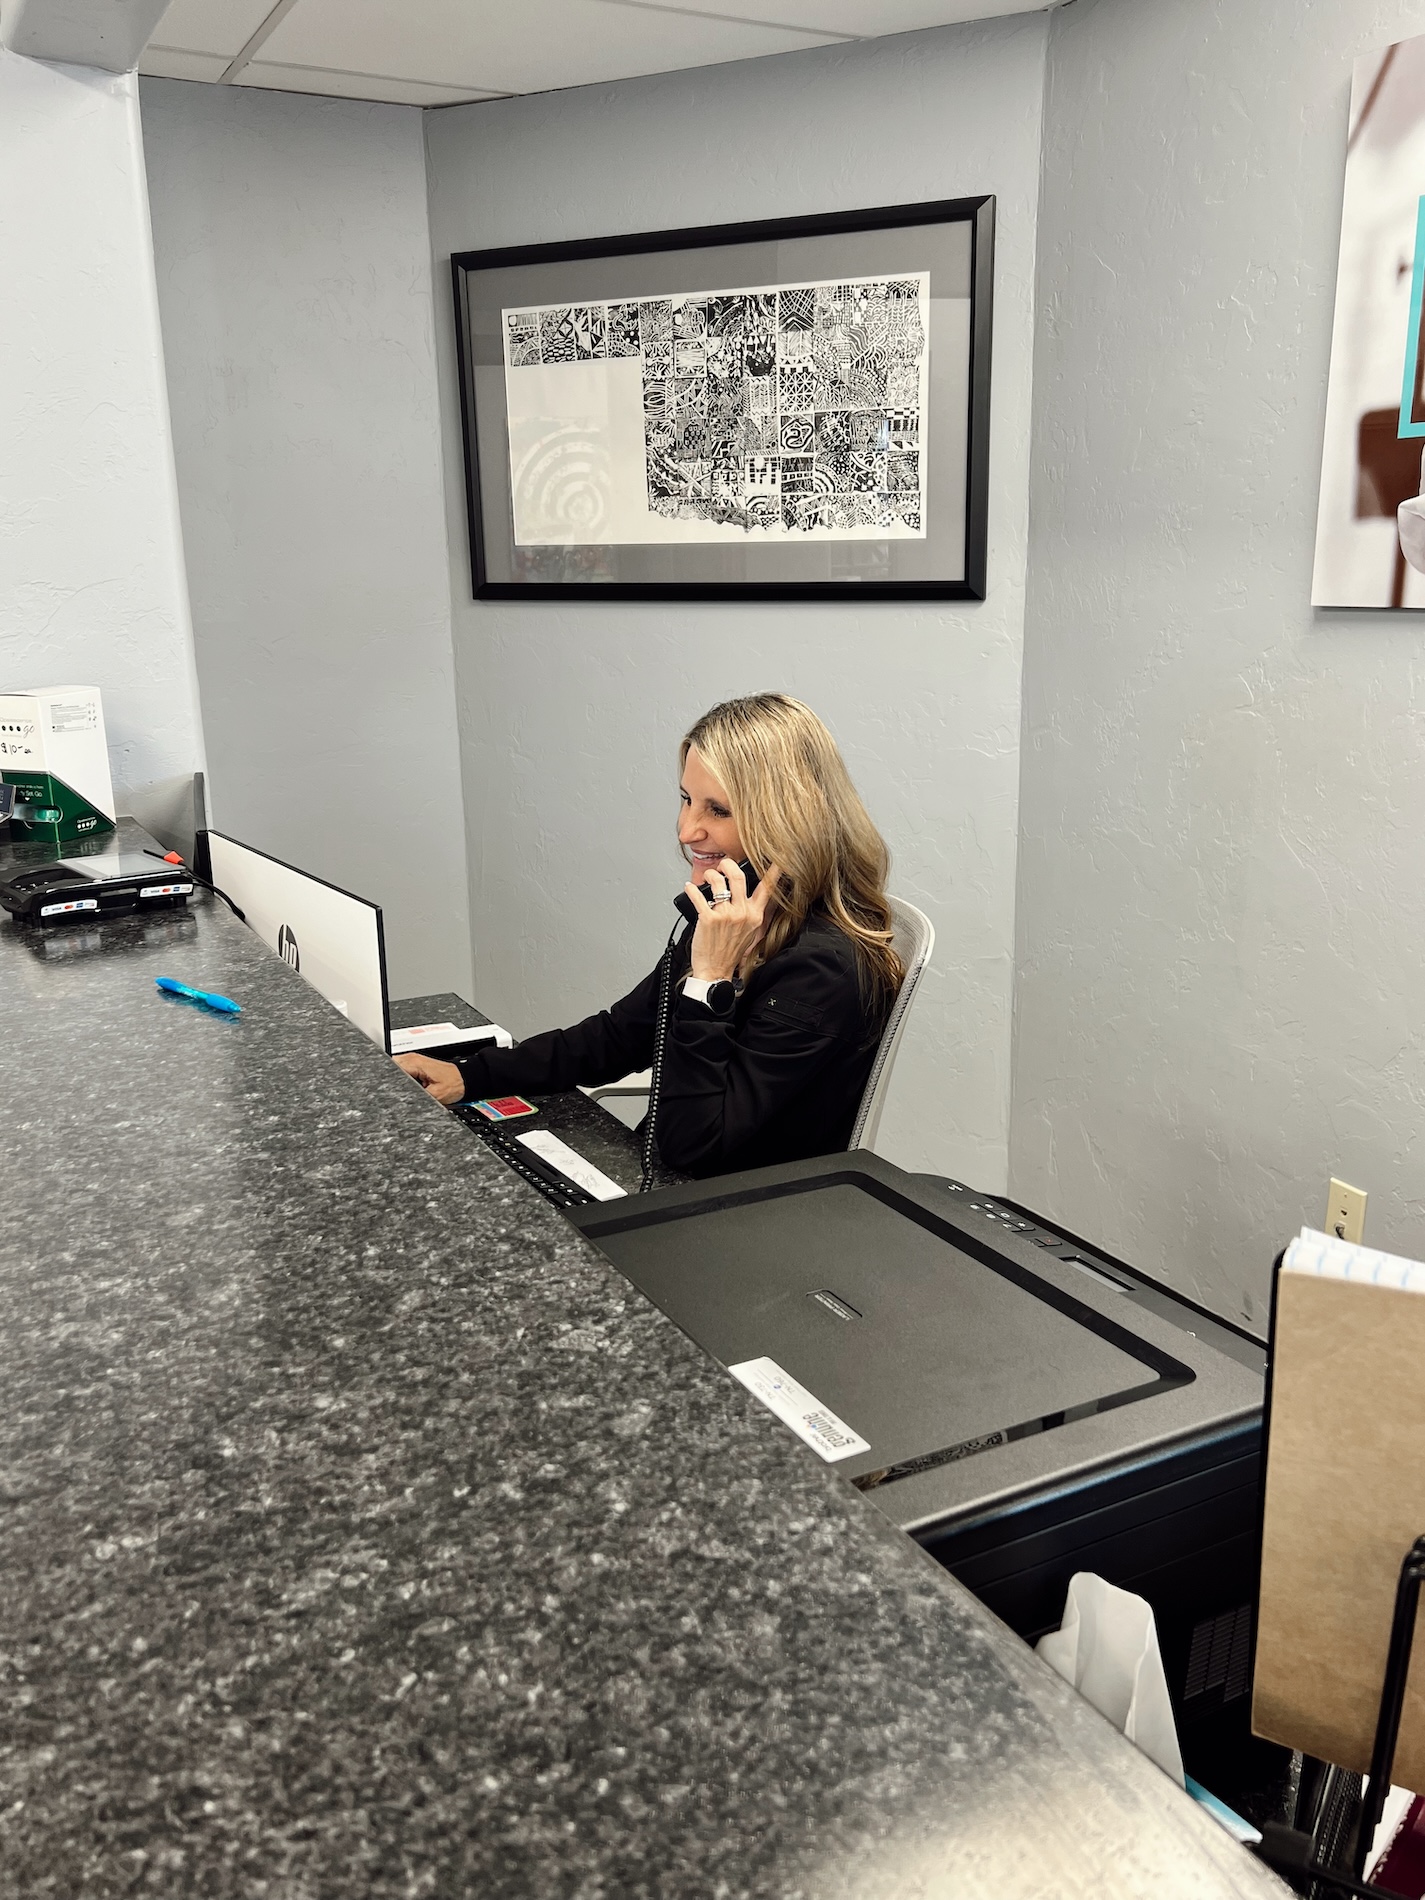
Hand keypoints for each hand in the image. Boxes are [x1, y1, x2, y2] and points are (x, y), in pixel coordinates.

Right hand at [394, 1052, 465, 1105]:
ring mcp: (414, 1060)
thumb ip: (417, 1097)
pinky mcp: (416, 1064)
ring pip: (394, 1067)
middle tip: (396, 1091)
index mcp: (415, 1063)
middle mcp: (413, 1058)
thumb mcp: (434, 1095)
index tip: (387, 1089)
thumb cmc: (454, 1084)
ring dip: (395, 1077)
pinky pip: (401, 1068)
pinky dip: (401, 1076)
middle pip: (389, 1066)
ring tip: (405, 1088)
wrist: (465, 1079)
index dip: (387, 1080)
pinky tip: (407, 1084)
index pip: (391, 1068)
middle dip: (390, 1079)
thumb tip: (403, 1099)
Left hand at [683, 858, 781, 980]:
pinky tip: (689, 888)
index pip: (768, 889)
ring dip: (709, 874)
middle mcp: (742, 913)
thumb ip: (752, 913)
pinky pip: (697, 895)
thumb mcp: (750, 933)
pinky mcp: (708, 919)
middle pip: (738, 876)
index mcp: (755, 915)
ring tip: (707, 877)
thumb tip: (748, 896)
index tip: (778, 859)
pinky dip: (691, 889)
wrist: (715, 971)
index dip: (773, 872)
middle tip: (723, 865)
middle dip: (727, 864)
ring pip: (717, 881)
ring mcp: (725, 915)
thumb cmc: (729, 953)